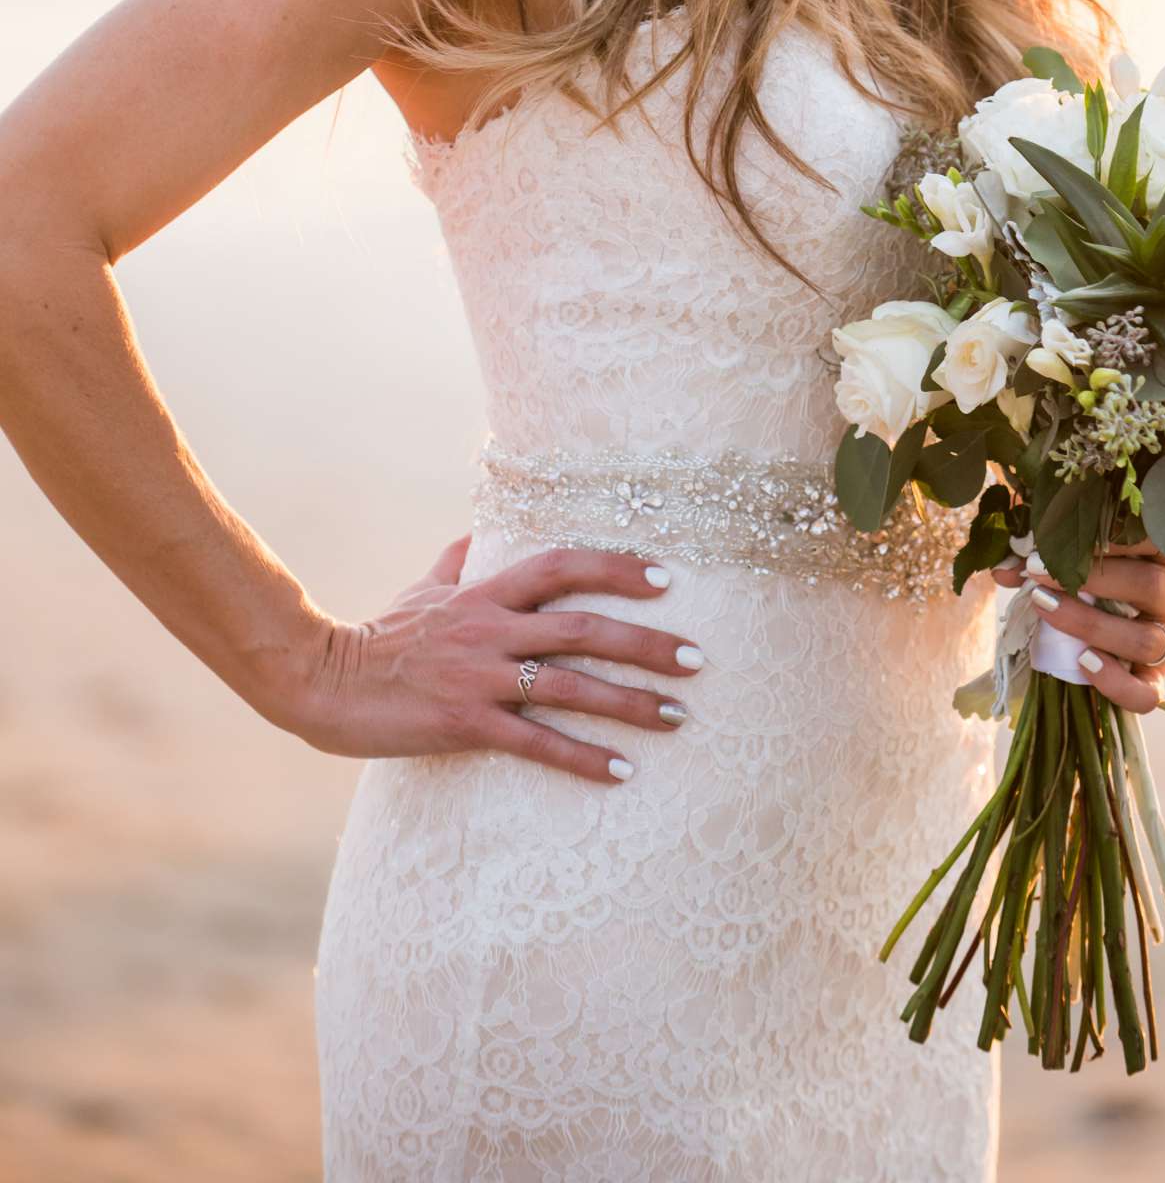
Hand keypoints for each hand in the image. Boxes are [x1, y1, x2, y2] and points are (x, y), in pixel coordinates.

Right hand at [292, 534, 704, 784]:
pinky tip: (621, 771)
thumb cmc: (379, 636)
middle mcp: (492, 627)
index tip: (666, 578)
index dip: (617, 567)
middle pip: (584, 625)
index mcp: (487, 593)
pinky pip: (536, 741)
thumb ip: (454, 563)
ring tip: (677, 717)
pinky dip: (582, 756)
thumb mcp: (421, 591)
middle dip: (646, 641)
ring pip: (570, 684)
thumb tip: (473, 536)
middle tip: (696, 659)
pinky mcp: (467, 723)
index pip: (563, 565)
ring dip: (630, 701)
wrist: (324, 681)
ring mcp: (481, 676)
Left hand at [990, 535, 1164, 714]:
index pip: (1151, 539)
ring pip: (1145, 640)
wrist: (1116, 616)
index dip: (1103, 538)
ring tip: (1044, 609)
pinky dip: (1115, 683)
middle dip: (1090, 579)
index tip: (1060, 538)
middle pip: (1149, 586)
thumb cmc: (1098, 569)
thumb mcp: (1079, 549)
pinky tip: (1083, 663)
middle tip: (1038, 573)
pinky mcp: (1159, 679)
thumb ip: (1047, 550)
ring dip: (1090, 625)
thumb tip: (1004, 568)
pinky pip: (1147, 693)